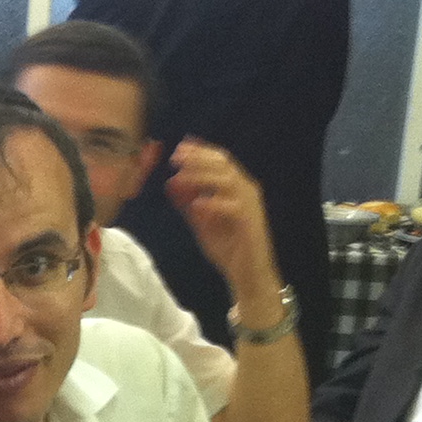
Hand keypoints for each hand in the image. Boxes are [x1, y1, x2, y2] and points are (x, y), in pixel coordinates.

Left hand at [164, 139, 279, 313]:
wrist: (247, 274)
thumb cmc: (228, 248)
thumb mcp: (201, 222)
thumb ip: (188, 203)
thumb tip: (170, 183)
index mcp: (237, 188)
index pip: (221, 161)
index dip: (201, 151)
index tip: (179, 147)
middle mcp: (247, 191)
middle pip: (224, 165)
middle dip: (199, 158)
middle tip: (176, 156)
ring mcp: (250, 205)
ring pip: (228, 181)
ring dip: (203, 176)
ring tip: (181, 176)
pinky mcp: (250, 222)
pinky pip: (232, 207)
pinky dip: (213, 204)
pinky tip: (196, 204)